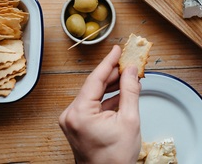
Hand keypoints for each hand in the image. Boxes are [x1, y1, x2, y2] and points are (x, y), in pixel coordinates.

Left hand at [59, 45, 141, 163]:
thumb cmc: (115, 158)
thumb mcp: (129, 120)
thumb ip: (130, 91)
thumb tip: (130, 71)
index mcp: (80, 112)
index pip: (95, 79)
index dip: (108, 62)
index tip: (117, 49)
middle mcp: (71, 115)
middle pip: (94, 86)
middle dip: (113, 74)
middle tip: (128, 62)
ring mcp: (72, 121)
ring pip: (94, 94)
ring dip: (111, 86)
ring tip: (128, 77)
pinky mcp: (77, 125)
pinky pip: (93, 105)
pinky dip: (107, 99)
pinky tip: (121, 93)